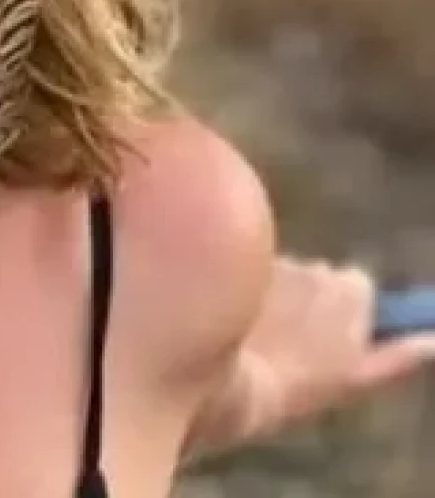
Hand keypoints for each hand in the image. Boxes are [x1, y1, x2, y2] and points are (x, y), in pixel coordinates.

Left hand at [239, 257, 434, 437]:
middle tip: (296, 343)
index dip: (346, 312)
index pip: (359, 286)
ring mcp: (276, 264)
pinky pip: (251, 276)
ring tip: (263, 337)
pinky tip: (238, 321)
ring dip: (278, 298)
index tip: (334, 336)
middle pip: (321, 279)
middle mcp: (318, 266)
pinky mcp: (241, 268)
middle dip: (311, 302)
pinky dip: (247, 292)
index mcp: (353, 289)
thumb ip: (398, 356)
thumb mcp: (357, 379)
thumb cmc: (300, 384)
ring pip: (285, 278)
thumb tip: (432, 343)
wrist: (233, 375)